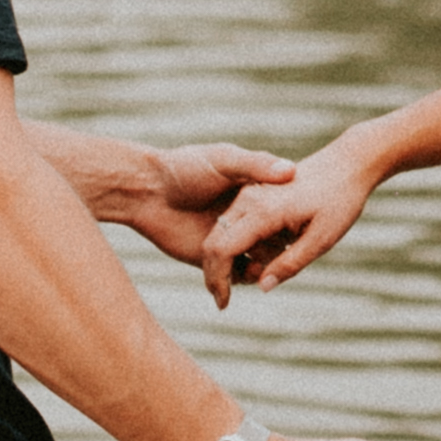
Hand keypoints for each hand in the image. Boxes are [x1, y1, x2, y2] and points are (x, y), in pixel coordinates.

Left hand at [113, 142, 289, 270]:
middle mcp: (245, 218)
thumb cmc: (184, 166)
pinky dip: (241, 281)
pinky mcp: (211, 259)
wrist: (144, 190)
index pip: (285, 213)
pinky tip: (240, 278)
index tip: (296, 229)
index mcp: (254, 194)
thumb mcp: (224, 159)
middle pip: (276, 241)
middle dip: (280, 252)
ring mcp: (229, 240)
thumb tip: (291, 171)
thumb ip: (255, 165)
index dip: (294, 224)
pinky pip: (234, 276)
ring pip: (259, 261)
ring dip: (263, 270)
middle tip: (278, 256)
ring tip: (257, 270)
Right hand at [199, 140, 383, 306]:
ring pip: (221, 232)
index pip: (221, 250)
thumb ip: (290, 263)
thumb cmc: (340, 200)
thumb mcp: (322, 239)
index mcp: (262, 210)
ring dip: (225, 260)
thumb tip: (263, 287)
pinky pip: (235, 223)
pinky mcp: (255, 192)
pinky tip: (258, 260)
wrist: (348, 163)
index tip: (223, 305)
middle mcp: (248, 198)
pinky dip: (236, 245)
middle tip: (224, 300)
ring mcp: (250, 193)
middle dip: (214, 274)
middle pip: (214, 242)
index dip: (217, 281)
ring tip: (251, 279)